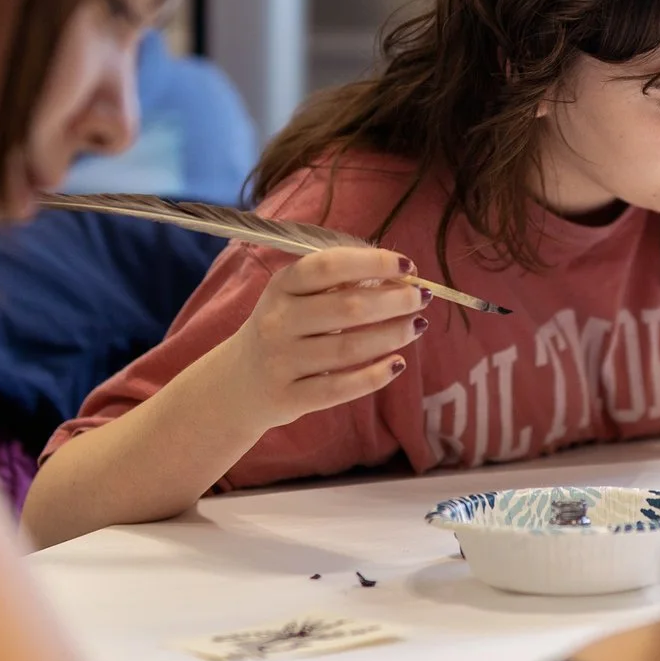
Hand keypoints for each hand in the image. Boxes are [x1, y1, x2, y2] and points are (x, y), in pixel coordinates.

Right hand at [217, 247, 427, 428]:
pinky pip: (340, 388)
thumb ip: (336, 284)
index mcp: (281, 286)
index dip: (372, 263)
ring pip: (348, 348)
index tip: (407, 266)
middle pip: (347, 308)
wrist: (237, 385)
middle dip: (394, 301)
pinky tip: (398, 364)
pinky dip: (374, 376)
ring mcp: (281, 361)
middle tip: (422, 298)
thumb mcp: (294, 298)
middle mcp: (278, 321)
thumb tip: (397, 278)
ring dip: (392, 335)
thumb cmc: (282, 330)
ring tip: (418, 326)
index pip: (329, 266)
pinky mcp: (289, 397)